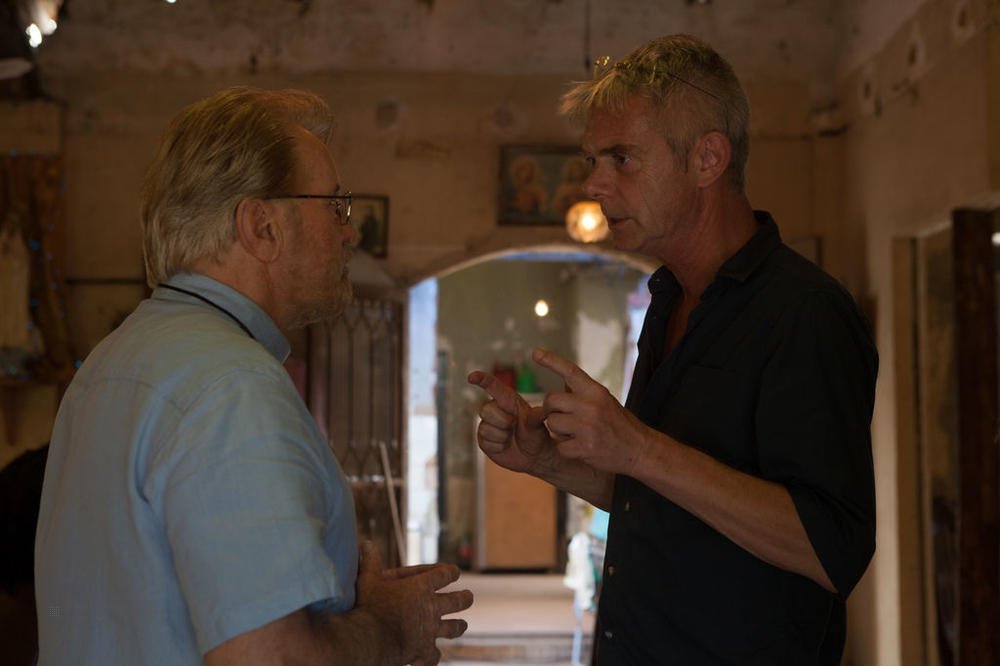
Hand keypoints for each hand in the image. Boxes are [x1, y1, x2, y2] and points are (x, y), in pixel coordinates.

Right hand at [354, 542, 472, 664]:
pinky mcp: (424, 651)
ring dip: (458, 626)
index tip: (454, 572)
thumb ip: (369, 562)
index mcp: (421, 587)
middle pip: (458, 601)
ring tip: (462, 625)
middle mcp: (432, 608)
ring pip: (453, 628)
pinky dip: (433, 657)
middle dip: (464, 598)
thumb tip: (366, 543)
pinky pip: (434, 656)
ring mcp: (430, 630)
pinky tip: (432, 659)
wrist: (369, 638)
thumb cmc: (368, 606)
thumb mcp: (367, 580)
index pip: (444, 574)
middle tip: (469, 597)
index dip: (451, 572)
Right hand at [467, 369, 555, 473]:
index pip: (492, 386)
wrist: (533, 456)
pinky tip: (505, 445)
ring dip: (502, 435)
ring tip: (511, 437)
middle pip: (486, 410)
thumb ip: (536, 416)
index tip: (471, 377)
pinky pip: (485, 441)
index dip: (481, 379)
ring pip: (485, 427)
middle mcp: (495, 409)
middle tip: (515, 426)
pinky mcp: (483, 440)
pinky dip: (498, 446)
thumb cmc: (536, 435)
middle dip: (503, 421)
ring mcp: (487, 425)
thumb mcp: (538, 424)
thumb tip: (544, 410)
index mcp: (508, 400)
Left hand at [532, 348, 650, 476]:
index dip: (551, 361)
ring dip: (558, 430)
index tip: (536, 353)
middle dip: (551, 409)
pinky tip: (580, 448)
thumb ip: (583, 393)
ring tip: (576, 433)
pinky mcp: (585, 447)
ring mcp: (587, 427)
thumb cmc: (619, 424)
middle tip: (562, 416)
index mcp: (596, 391)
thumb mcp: (604, 401)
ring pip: (552, 422)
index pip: (570, 371)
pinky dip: (566, 449)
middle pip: (551, 400)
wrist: (640, 449)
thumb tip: (563, 383)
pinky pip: (559, 446)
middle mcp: (591, 405)